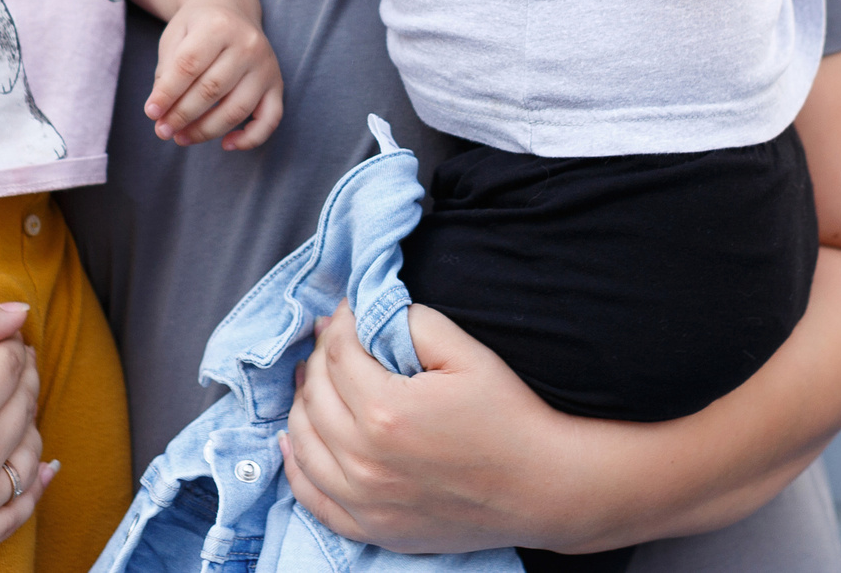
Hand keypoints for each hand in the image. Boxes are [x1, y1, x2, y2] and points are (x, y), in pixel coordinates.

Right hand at [0, 300, 50, 562]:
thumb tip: (23, 315)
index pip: (15, 362)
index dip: (6, 344)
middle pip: (25, 406)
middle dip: (20, 378)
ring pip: (28, 456)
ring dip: (26, 425)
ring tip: (6, 407)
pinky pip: (12, 517)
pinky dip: (32, 491)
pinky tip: (43, 468)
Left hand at [146, 0, 282, 148]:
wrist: (230, 7)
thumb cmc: (197, 27)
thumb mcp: (175, 38)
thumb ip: (167, 73)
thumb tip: (160, 114)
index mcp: (218, 25)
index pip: (189, 66)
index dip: (167, 93)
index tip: (151, 113)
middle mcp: (247, 44)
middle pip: (212, 90)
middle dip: (182, 115)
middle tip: (162, 131)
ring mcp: (265, 66)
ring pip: (237, 109)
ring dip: (206, 131)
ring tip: (181, 138)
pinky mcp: (277, 84)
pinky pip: (271, 119)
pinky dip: (250, 138)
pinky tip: (226, 144)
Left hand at [283, 301, 582, 553]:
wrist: (543, 488)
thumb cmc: (509, 416)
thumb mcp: (467, 353)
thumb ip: (412, 322)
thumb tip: (366, 313)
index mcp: (386, 410)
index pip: (337, 352)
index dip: (339, 322)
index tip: (348, 311)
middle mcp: (365, 459)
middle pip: (314, 393)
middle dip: (319, 357)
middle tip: (334, 340)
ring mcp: (364, 500)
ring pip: (303, 439)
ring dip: (302, 403)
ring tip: (316, 380)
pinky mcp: (371, 528)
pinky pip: (310, 495)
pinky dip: (297, 463)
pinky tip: (297, 440)